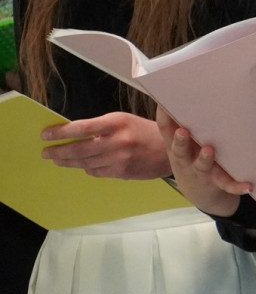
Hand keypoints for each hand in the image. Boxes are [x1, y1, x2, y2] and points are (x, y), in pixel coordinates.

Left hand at [41, 110, 170, 179]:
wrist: (172, 148)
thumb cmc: (145, 131)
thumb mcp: (124, 121)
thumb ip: (101, 127)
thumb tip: (73, 134)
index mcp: (116, 123)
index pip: (81, 128)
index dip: (60, 132)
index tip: (46, 135)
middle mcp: (117, 141)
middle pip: (78, 149)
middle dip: (58, 151)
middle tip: (46, 152)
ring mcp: (120, 158)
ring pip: (84, 163)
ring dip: (68, 162)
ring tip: (58, 160)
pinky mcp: (122, 172)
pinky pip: (97, 172)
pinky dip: (88, 169)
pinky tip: (84, 165)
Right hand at [156, 107, 250, 216]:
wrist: (201, 192)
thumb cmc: (193, 156)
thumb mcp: (185, 140)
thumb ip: (186, 118)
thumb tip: (188, 82)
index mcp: (177, 144)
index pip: (165, 129)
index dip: (163, 117)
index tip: (163, 103)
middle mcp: (185, 158)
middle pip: (178, 150)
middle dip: (180, 140)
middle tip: (182, 130)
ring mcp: (200, 171)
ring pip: (201, 165)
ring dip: (204, 158)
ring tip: (209, 149)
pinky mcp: (216, 182)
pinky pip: (227, 184)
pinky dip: (237, 185)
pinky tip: (249, 185)